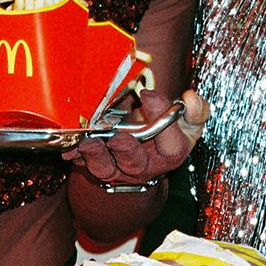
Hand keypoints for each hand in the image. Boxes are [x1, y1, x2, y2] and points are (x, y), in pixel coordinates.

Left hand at [63, 89, 210, 185]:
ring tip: (88, 144)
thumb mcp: (190, 124)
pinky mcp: (100, 168)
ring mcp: (120, 171)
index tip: (148, 94)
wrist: (147, 157)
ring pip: (106, 169)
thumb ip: (197, 111)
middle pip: (135, 163)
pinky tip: (68, 149)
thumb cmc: (169, 134)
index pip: (171, 143)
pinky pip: (84, 165)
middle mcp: (145, 167)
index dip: (160, 118)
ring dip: (95, 157)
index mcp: (171, 153)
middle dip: (125, 150)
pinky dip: (75, 157)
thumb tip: (191, 98)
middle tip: (117, 137)